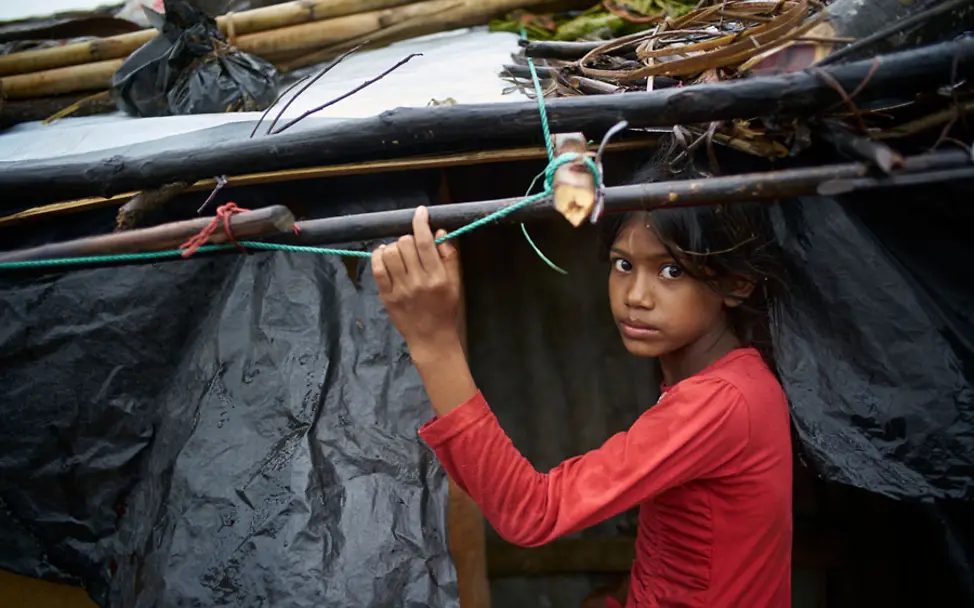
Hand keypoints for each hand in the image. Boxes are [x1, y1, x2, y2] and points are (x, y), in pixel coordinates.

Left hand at [371, 206, 461, 357]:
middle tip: (411, 245)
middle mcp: (418, 282)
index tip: (420, 212)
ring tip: (398, 252)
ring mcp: (400, 289)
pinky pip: (377, 269)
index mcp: (438, 277)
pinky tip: (384, 254)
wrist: (431, 338)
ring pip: (390, 253)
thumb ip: (449, 257)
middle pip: (406, 244)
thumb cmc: (446, 309)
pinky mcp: (386, 296)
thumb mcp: (456, 283)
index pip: (425, 242)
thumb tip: (439, 232)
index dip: (420, 222)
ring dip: (394, 246)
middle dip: (408, 238)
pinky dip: (378, 256)